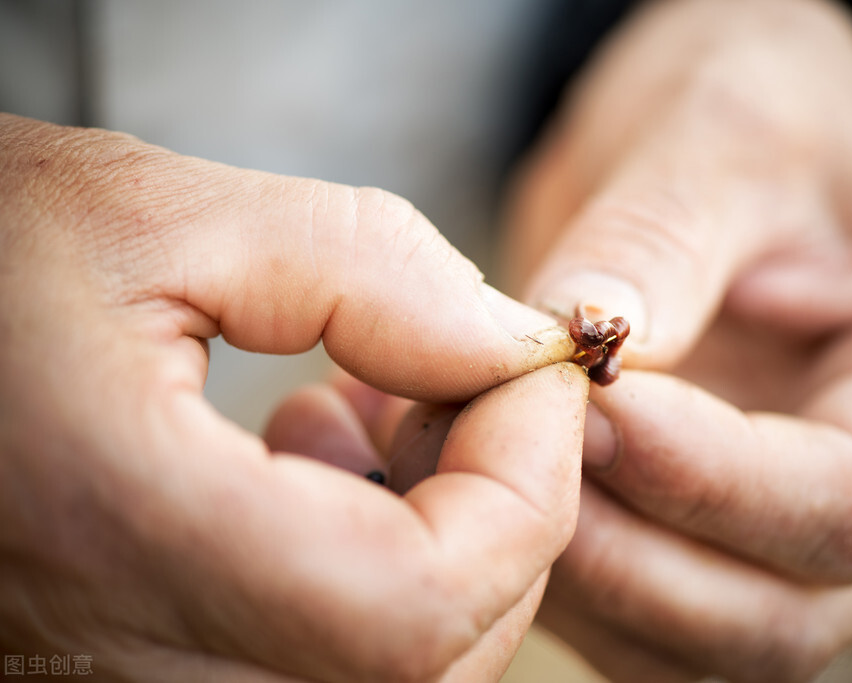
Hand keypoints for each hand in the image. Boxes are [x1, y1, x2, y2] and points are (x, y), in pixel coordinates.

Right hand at [0, 114, 584, 680]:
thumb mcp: (146, 213)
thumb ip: (363, 269)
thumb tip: (510, 345)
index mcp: (116, 540)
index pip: (419, 605)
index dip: (526, 487)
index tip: (532, 371)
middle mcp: (119, 672)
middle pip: (430, 662)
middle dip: (502, 513)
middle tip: (462, 382)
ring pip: (392, 682)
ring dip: (445, 547)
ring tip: (374, 418)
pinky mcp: (133, 676)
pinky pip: (320, 674)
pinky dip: (377, 583)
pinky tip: (311, 472)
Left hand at [501, 1, 851, 679]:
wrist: (714, 145)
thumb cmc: (750, 116)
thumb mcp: (719, 140)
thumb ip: (657, 246)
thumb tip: (580, 351)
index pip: (846, 500)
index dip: (706, 479)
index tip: (590, 406)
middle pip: (771, 619)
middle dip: (622, 556)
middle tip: (499, 448)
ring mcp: (780, 533)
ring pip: (688, 643)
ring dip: (567, 581)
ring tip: (458, 458)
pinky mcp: (695, 536)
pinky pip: (627, 619)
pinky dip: (544, 582)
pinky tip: (463, 480)